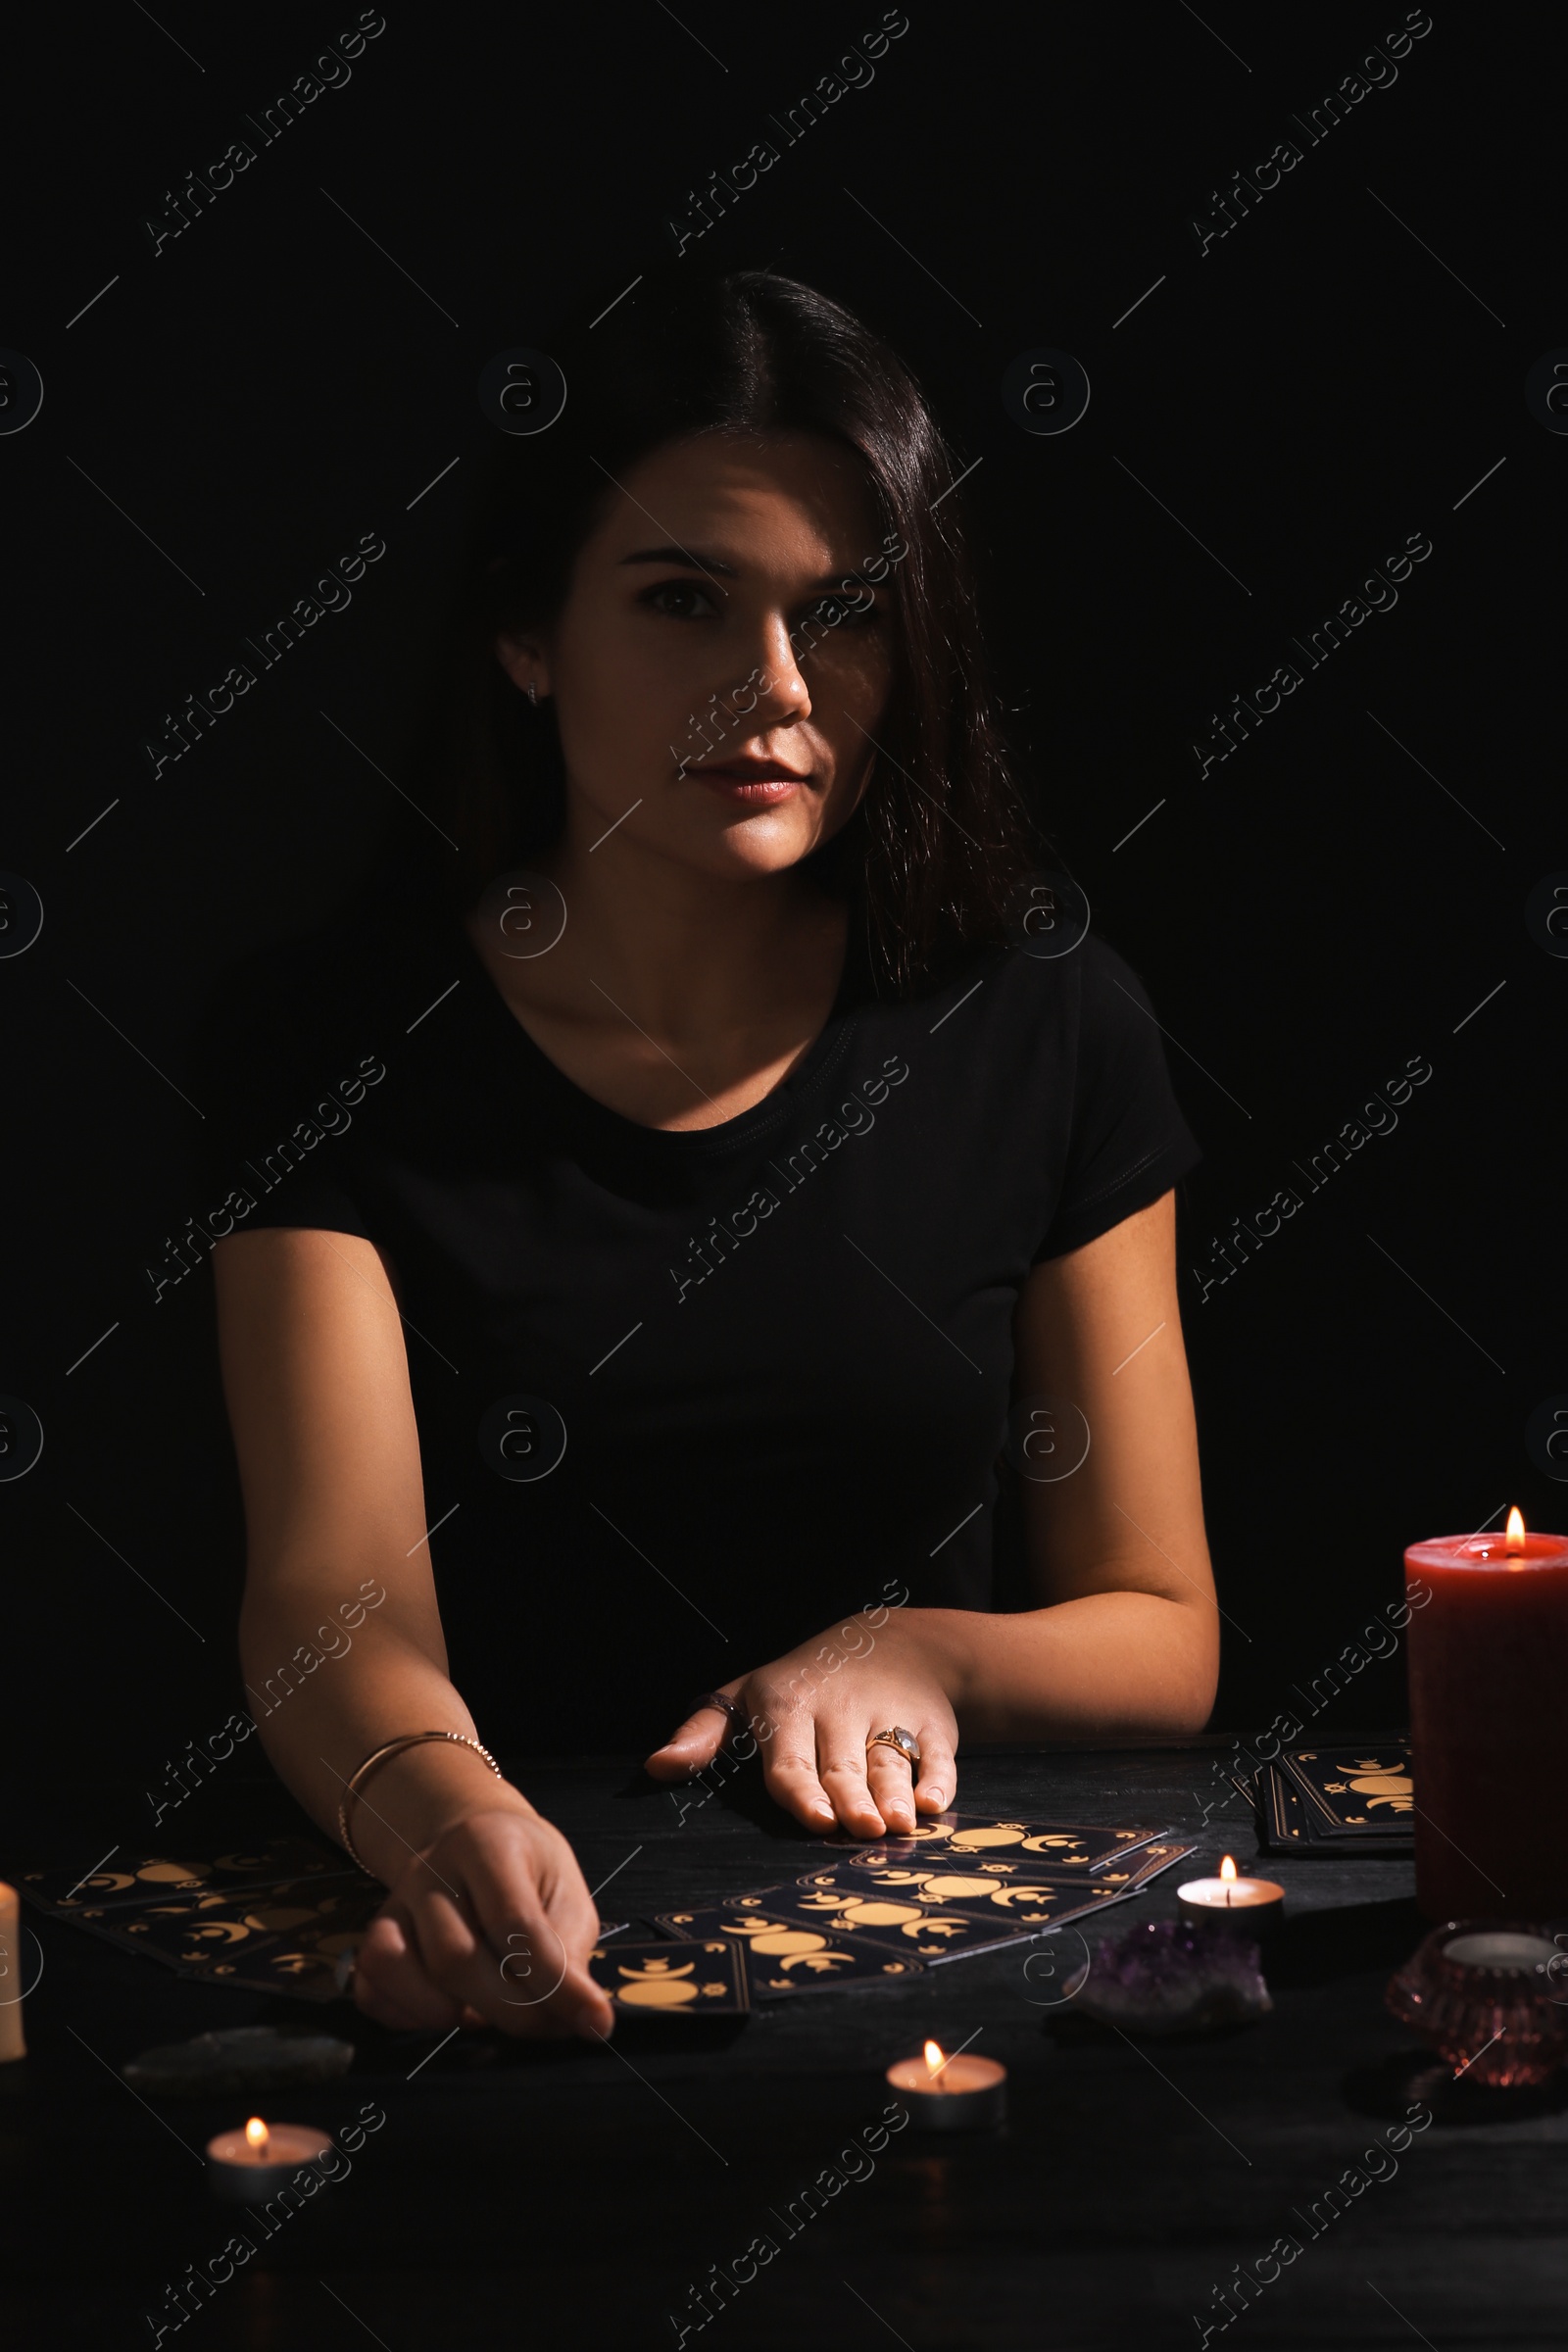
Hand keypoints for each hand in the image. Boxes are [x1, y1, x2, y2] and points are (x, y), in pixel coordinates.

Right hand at [351, 1803, 614, 2040]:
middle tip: (545, 2028)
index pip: (514, 1923)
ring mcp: (395, 1901)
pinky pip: (370, 1988)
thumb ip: (571, 1951)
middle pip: (454, 1957)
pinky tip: (448, 2015)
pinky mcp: (373, 1935)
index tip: (592, 2022)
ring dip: (451, 2014)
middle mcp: (430, 1869)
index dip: (553, 1983)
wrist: (473, 1835)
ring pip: (399, 1969)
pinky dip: (407, 2017)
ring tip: (491, 2017)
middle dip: (508, 2010)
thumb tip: (587, 2020)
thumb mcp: (566, 1891)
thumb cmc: (528, 1869)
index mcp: (487, 1844)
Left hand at [643, 1608, 958, 1837]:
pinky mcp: (933, 1725)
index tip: (815, 1819)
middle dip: (854, 1799)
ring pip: (891, 1763)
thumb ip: (702, 1735)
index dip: (804, 1791)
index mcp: (788, 1710)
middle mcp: (840, 1713)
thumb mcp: (744, 1698)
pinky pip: (939, 1755)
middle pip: (845, 1767)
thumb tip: (655, 1767)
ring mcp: (890, 1718)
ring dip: (896, 1794)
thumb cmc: (801, 1685)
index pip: (792, 1760)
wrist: (889, 1642)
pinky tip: (936, 1802)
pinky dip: (940, 1778)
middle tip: (862, 1829)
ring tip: (900, 1824)